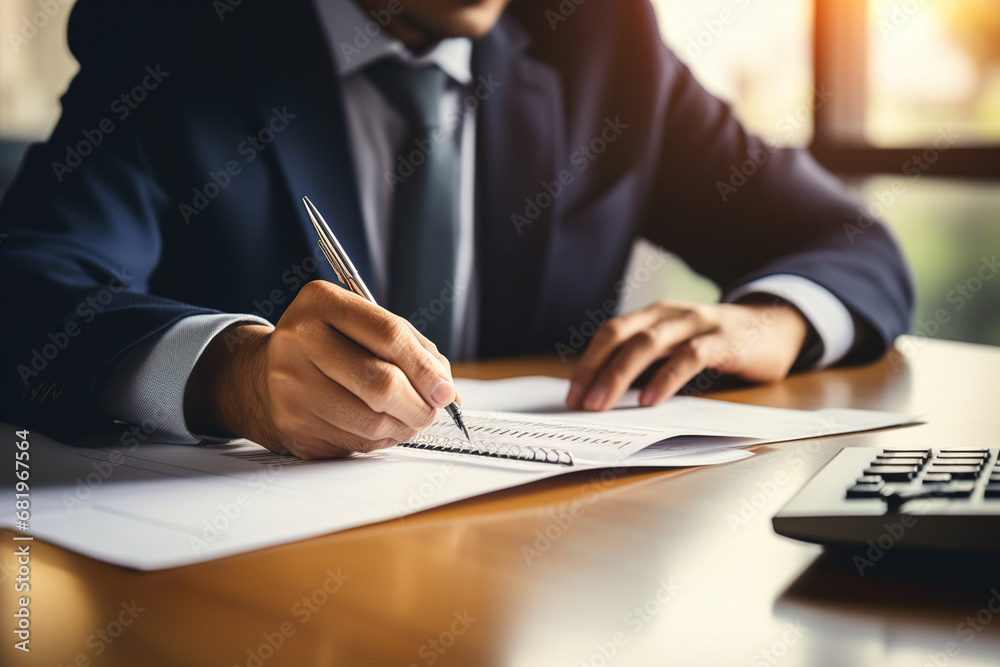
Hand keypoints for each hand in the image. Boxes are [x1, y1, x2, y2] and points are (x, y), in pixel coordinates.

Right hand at [185, 281, 456, 458]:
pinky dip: (379, 440)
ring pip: (371, 421)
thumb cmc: (329, 346)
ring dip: (403, 427)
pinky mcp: (293, 426)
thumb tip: (448, 393)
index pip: (389, 335)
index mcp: (321, 303)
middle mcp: (299, 340)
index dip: (426, 368)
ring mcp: (291, 386)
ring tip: (408, 418)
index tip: (445, 390)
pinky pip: (355, 443)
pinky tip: (378, 427)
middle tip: (432, 410)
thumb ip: (412, 348)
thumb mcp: (364, 326)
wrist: (263, 375)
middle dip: (420, 405)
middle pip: (382, 383)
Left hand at [565, 298, 809, 410]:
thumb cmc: (718, 344)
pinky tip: (650, 401)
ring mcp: (697, 323)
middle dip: (595, 369)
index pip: (610, 333)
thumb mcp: (678, 347)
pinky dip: (666, 379)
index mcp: (654, 315)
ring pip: (648, 343)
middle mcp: (670, 314)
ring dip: (620, 374)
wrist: (777, 327)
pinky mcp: (724, 340)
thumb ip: (650, 364)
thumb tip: (607, 396)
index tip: (571, 394)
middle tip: (578, 402)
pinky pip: (688, 357)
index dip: (588, 362)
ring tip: (602, 404)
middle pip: (622, 335)